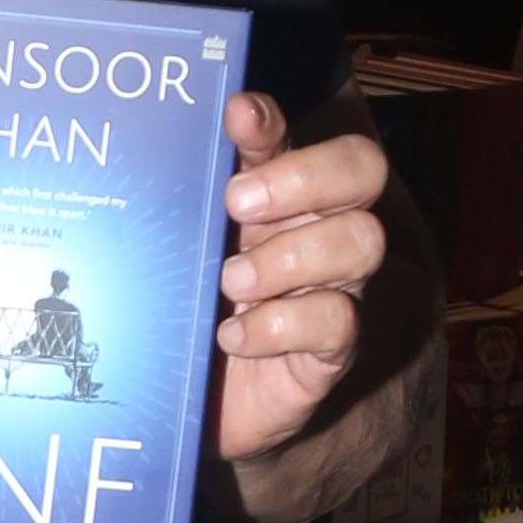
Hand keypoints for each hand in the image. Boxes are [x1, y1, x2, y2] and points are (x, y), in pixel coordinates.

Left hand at [212, 91, 386, 464]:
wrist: (205, 406)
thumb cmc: (193, 313)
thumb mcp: (184, 254)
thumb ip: (186, 204)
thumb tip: (159, 149)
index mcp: (278, 194)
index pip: (295, 138)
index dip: (274, 122)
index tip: (238, 115)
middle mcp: (318, 228)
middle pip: (363, 169)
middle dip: (305, 177)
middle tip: (239, 205)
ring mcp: (336, 286)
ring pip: (362, 242)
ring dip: (291, 257)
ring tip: (231, 284)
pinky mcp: (335, 348)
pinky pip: (339, 322)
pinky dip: (280, 326)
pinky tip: (233, 336)